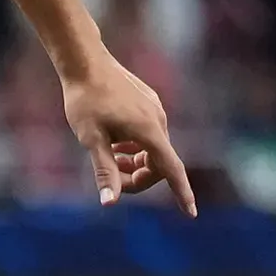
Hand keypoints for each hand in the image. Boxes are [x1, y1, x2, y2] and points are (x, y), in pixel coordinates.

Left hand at [62, 50, 195, 213]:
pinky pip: (148, 134)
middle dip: (140, 178)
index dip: (181, 193)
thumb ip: (105, 171)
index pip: (171, 169)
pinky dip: (135, 146)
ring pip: (152, 148)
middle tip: (113, 183)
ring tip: (109, 158)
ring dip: (136, 162)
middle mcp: (158, 120)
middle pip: (159, 163)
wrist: (84, 61)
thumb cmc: (85, 100)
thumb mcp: (91, 139)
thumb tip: (110, 203)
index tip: (191, 213)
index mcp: (149, 130)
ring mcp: (155, 110)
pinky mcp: (148, 103)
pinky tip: (114, 142)